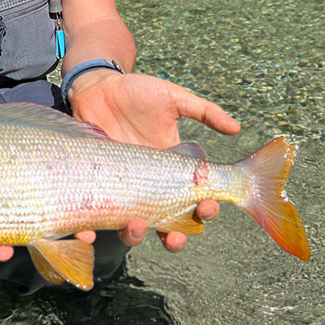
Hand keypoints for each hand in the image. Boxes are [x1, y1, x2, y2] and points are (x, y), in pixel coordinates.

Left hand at [68, 70, 239, 250]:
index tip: (207, 206)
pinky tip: (88, 234)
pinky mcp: (94, 185)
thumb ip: (204, 111)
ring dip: (136, 236)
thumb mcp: (173, 98)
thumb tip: (236, 127)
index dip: (204, 210)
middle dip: (175, 238)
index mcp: (172, 168)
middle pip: (167, 225)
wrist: (98, 85)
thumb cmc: (137, 92)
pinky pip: (94, 215)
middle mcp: (149, 184)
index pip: (194, 200)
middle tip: (176, 235)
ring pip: (132, 227)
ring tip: (137, 226)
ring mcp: (121, 187)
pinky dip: (89, 231)